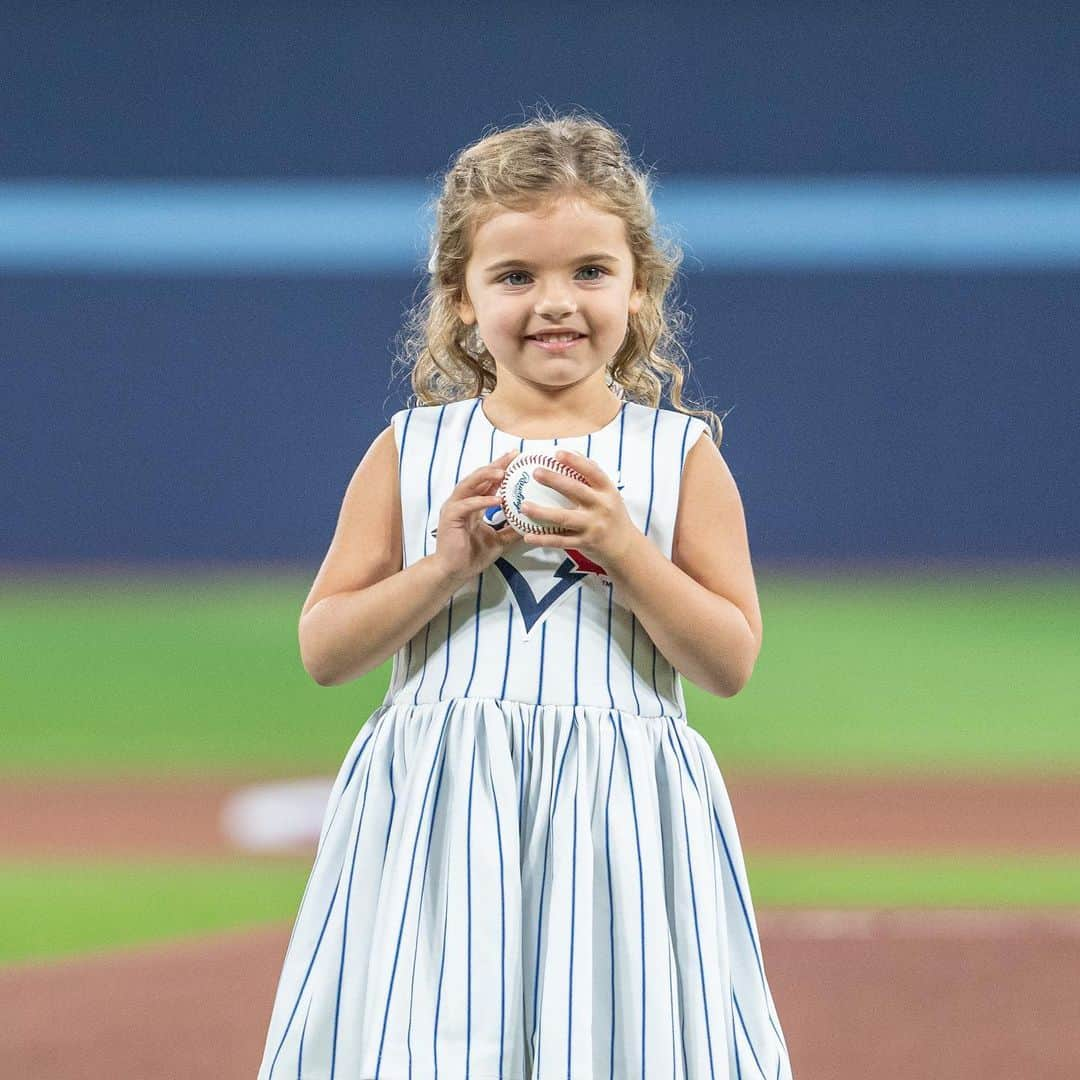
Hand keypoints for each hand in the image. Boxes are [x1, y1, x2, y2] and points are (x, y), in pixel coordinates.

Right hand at [430, 450, 521, 586]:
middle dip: (496, 465)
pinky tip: (497, 499)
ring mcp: (455, 507)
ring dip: (486, 477)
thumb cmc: (472, 555)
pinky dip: (482, 501)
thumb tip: (531, 523)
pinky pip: (467, 505)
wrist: (454, 571)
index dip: (501, 469)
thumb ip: (511, 529)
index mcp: (472, 504)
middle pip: (479, 477)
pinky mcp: (450, 517)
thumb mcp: (499, 540)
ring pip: (470, 485)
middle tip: (512, 456)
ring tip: (503, 472)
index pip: (488, 482)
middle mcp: (462, 501)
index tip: (517, 458)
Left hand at [518, 449, 641, 566]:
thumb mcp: (610, 495)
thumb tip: (572, 451)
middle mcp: (601, 507)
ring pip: (564, 518)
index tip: (557, 453)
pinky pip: (560, 541)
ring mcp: (593, 526)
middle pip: (576, 490)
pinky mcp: (585, 543)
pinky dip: (543, 539)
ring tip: (524, 506)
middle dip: (555, 480)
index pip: (592, 472)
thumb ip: (593, 477)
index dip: (575, 461)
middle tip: (535, 472)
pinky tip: (527, 536)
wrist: (625, 548)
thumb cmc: (613, 516)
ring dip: (542, 513)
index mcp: (607, 491)